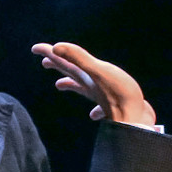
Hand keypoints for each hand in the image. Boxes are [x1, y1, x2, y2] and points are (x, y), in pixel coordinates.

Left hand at [31, 41, 154, 125]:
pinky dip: (96, 108)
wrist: (135, 123)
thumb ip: (79, 59)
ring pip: (83, 89)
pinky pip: (102, 107)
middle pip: (71, 74)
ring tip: (60, 85)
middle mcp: (92, 87)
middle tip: (46, 62)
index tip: (36, 48)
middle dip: (59, 66)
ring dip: (72, 85)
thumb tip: (56, 47)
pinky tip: (94, 115)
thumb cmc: (119, 95)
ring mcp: (103, 98)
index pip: (65, 62)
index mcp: (87, 78)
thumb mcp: (99, 71)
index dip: (50, 54)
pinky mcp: (116, 106)